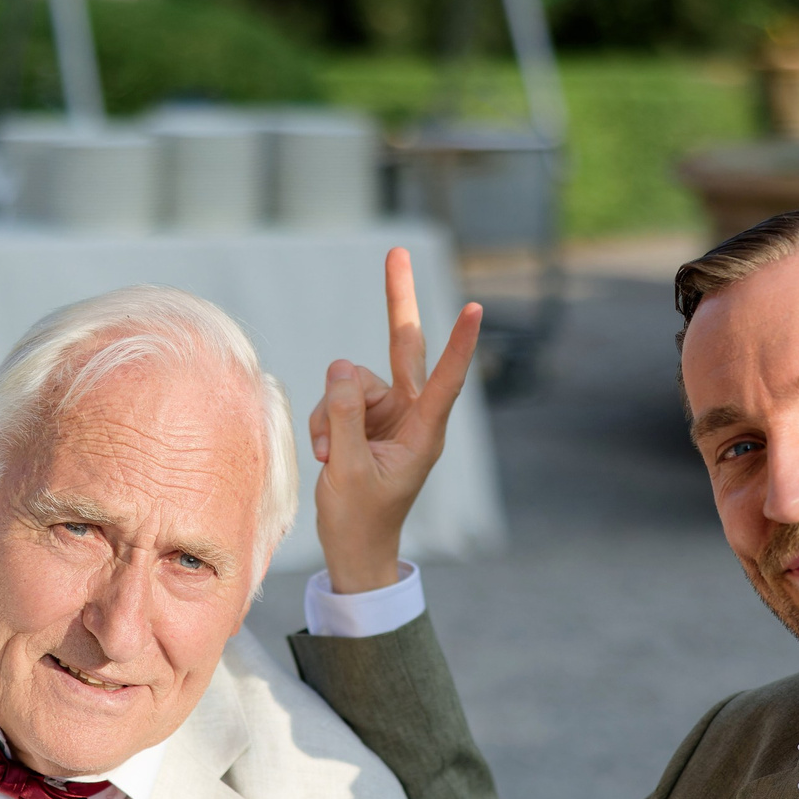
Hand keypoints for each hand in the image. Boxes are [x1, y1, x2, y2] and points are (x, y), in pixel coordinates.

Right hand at [309, 248, 480, 592]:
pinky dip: (323, 423)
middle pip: (404, 347)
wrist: (353, 548)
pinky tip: (327, 453)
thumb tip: (341, 365)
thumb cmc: (362, 519)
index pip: (445, 380)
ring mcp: (385, 413)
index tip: (475, 308)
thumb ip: (344, 416)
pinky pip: (334, 400)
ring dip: (330, 416)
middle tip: (396, 250)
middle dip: (396, 301)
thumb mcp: (348, 469)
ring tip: (332, 456)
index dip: (457, 344)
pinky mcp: (362, 417)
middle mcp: (410, 414)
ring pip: (350, 383)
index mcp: (425, 433)